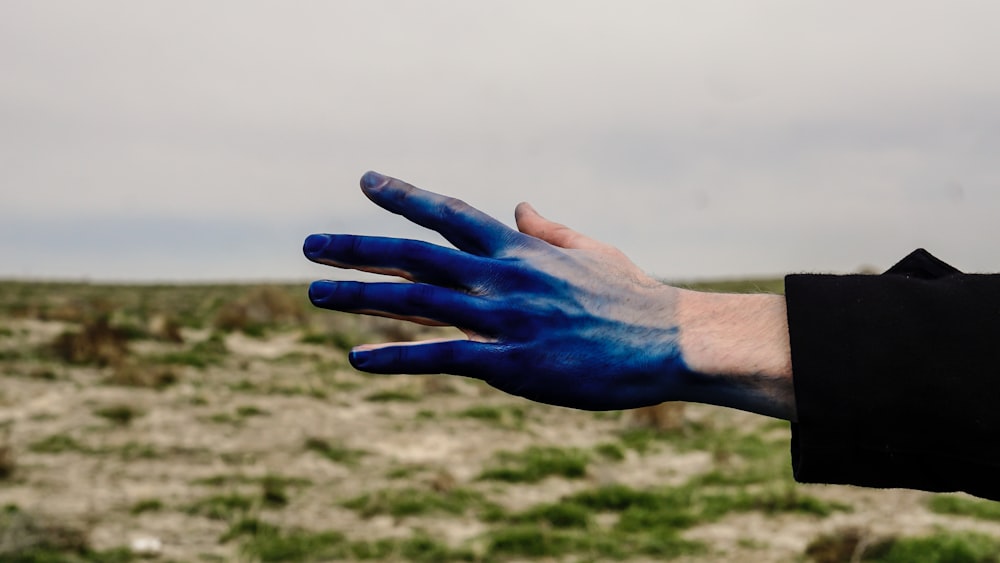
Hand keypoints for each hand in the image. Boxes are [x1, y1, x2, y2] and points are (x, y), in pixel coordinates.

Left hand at [303, 171, 690, 410]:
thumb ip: (547, 228)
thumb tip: (518, 204)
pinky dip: (395, 358)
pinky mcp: (511, 363)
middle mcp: (502, 276)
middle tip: (310, 246)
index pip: (450, 213)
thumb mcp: (590, 249)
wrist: (668, 342)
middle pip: (415, 254)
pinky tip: (357, 360)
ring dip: (359, 297)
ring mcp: (503, 318)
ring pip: (416, 301)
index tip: (366, 182)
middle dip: (358, 248)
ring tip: (315, 292)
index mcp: (520, 249)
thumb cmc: (632, 297)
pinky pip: (442, 358)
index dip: (405, 196)